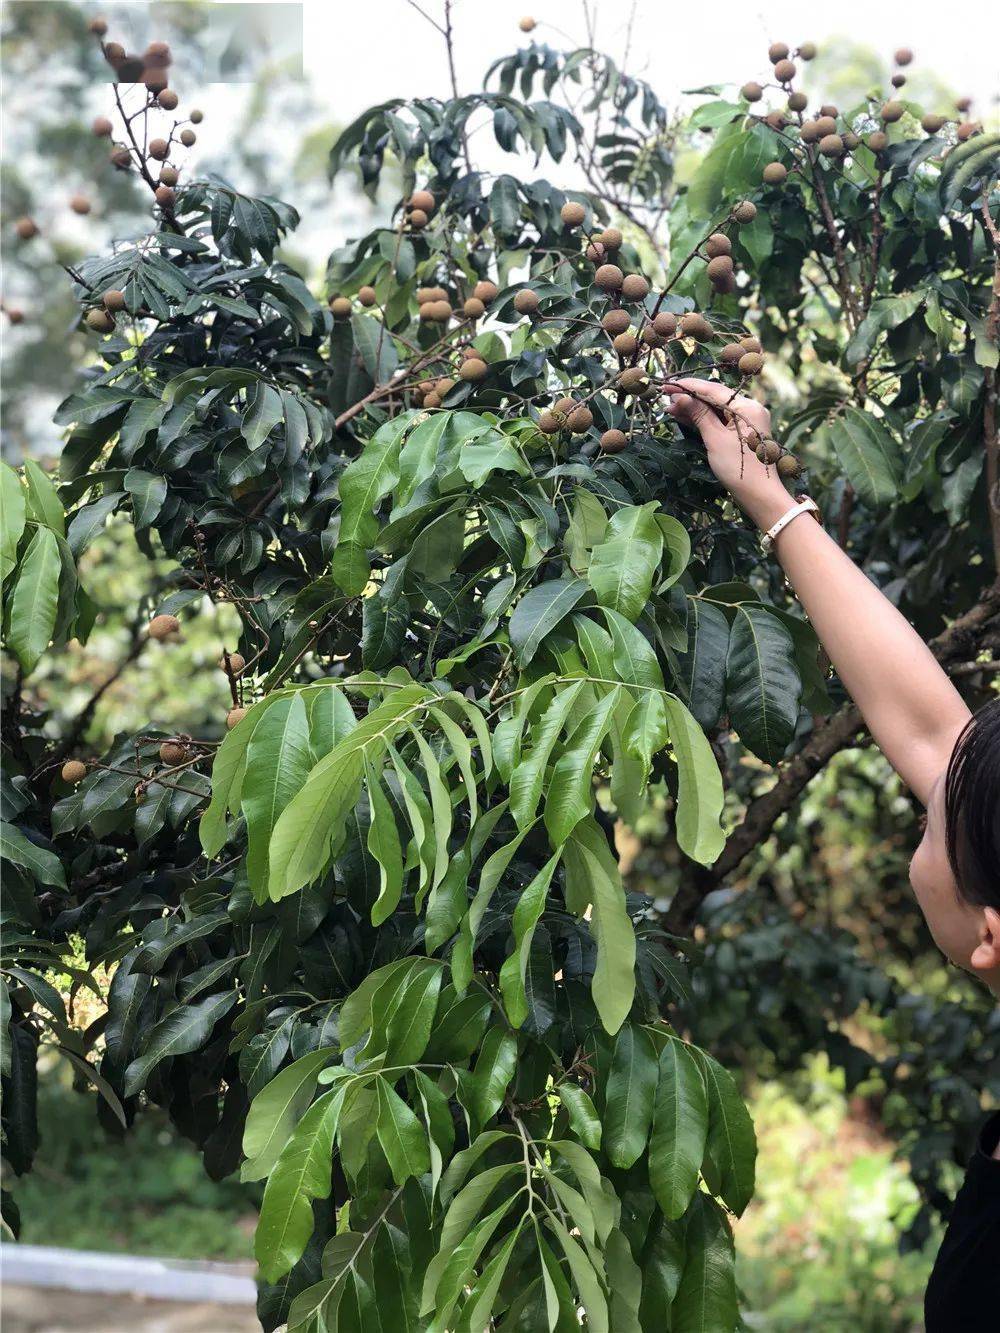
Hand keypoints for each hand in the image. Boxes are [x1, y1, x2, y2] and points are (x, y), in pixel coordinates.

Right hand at [664, 377, 789, 530]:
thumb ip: (699, 415)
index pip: (714, 390)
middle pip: (715, 398)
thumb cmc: (740, 469)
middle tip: (665, 397)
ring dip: (693, 409)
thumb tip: (681, 397)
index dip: (689, 386)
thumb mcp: (716, 440)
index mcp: (747, 407)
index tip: (668, 384)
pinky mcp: (741, 434)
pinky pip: (719, 421)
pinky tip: (684, 418)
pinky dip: (703, 420)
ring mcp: (746, 422)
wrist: (760, 496)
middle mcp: (749, 409)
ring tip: (670, 408)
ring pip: (715, 409)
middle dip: (689, 398)